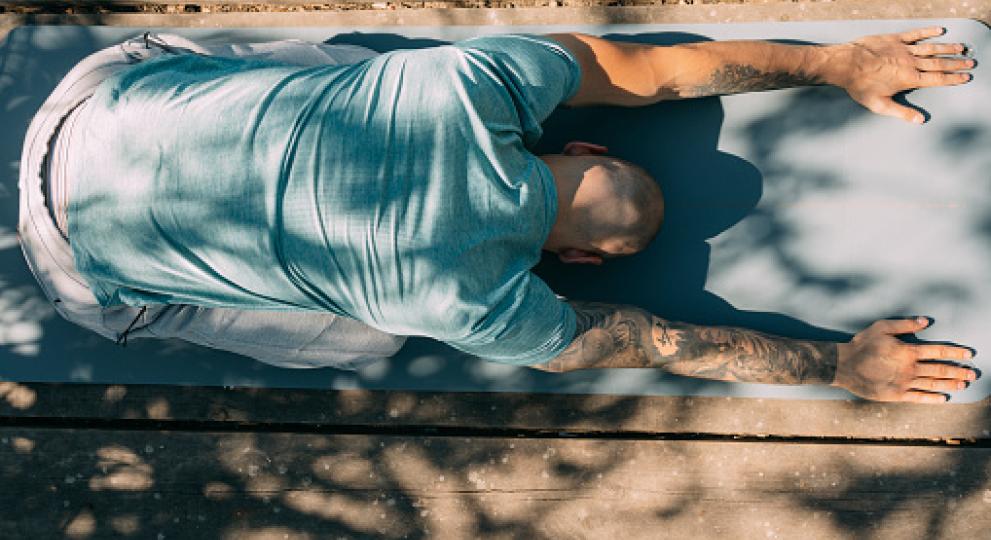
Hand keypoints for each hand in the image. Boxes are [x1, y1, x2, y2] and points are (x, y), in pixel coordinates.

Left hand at [827, 26, 974, 122]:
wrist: (846, 64)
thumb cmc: (860, 86)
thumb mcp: (880, 105)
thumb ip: (901, 113)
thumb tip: (920, 120)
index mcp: (909, 79)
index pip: (937, 79)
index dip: (953, 79)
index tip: (965, 77)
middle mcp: (911, 63)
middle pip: (939, 63)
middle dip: (956, 64)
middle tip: (970, 62)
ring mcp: (903, 50)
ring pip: (931, 48)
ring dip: (947, 48)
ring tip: (961, 48)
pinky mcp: (895, 40)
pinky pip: (915, 35)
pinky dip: (928, 32)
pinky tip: (939, 31)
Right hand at [832, 317, 976, 402]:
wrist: (844, 366)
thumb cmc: (862, 344)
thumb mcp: (881, 327)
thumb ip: (904, 324)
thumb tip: (925, 321)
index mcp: (908, 351)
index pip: (938, 352)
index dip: (955, 352)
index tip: (968, 354)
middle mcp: (910, 368)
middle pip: (940, 370)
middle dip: (958, 371)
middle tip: (972, 373)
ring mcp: (904, 383)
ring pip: (933, 384)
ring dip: (950, 384)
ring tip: (963, 385)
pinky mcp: (897, 394)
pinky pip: (919, 397)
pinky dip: (933, 398)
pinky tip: (943, 398)